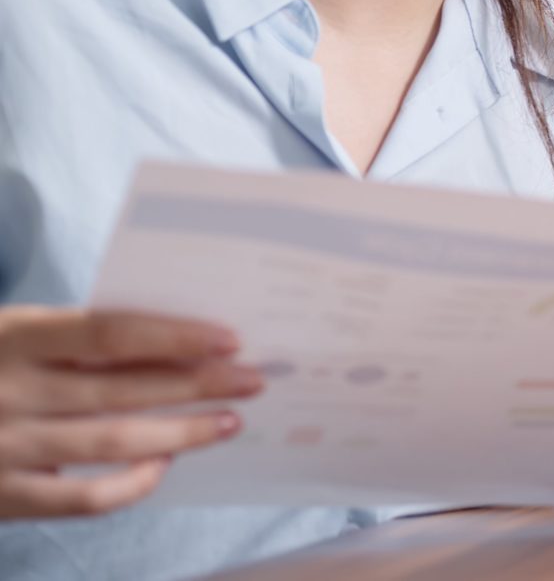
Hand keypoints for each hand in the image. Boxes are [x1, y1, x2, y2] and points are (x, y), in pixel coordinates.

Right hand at [0, 306, 260, 518]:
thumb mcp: (9, 334)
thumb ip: (70, 339)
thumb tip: (170, 343)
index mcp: (13, 336)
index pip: (109, 331)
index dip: (173, 334)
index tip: (229, 338)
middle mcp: (8, 390)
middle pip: (122, 387)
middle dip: (197, 385)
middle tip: (252, 381)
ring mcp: (4, 446)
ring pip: (112, 441)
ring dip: (181, 432)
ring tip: (227, 423)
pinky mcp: (1, 496)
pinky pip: (81, 498)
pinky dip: (130, 484)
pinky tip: (161, 466)